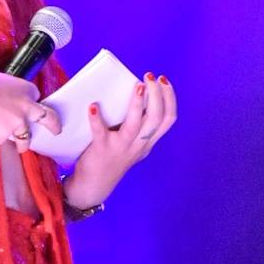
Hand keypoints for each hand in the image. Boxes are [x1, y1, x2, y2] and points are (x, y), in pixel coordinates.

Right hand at [0, 67, 61, 153]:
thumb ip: (7, 94)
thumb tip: (4, 103)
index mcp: (25, 88)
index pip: (36, 99)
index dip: (31, 105)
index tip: (32, 111)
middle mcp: (26, 106)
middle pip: (47, 118)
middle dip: (54, 125)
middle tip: (57, 131)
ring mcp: (17, 123)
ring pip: (25, 139)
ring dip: (24, 144)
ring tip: (22, 148)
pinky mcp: (4, 135)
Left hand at [63, 72, 176, 208]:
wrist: (95, 186)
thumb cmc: (113, 157)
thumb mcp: (132, 144)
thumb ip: (137, 124)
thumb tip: (135, 91)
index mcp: (148, 141)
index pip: (168, 119)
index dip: (170, 97)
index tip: (163, 80)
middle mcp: (139, 145)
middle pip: (157, 118)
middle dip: (157, 94)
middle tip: (149, 77)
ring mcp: (121, 148)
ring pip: (136, 125)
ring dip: (137, 103)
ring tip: (138, 86)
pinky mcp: (101, 149)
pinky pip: (100, 132)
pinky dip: (96, 118)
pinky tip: (93, 107)